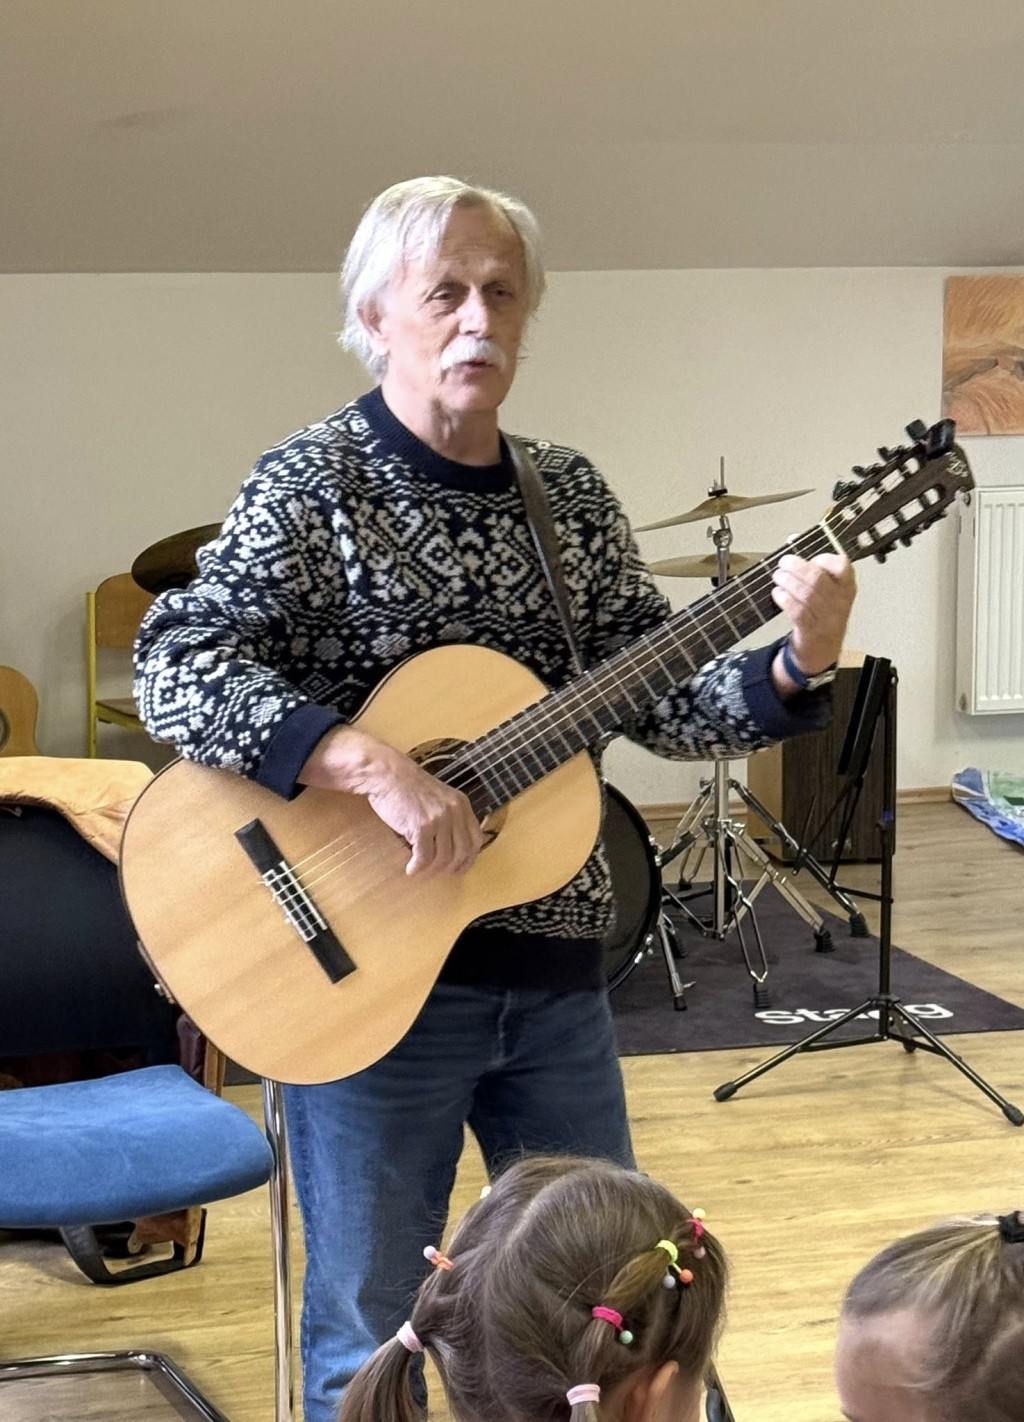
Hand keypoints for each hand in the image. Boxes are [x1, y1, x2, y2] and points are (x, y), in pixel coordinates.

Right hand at [299, 727, 484, 876]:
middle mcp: (454, 811)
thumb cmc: (407, 787)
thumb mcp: (439, 797)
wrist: (387, 774)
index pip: (476, 839)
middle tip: (437, 874)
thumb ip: (450, 816)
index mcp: (461, 804)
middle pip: (462, 852)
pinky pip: (424, 857)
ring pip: (443, 858)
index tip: (458, 868)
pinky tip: (411, 869)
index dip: (469, 859)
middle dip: (450, 868)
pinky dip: (417, 868)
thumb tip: (453, 847)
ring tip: (420, 870)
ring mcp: (439, 819)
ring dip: (431, 870)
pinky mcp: (421, 826)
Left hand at [770, 552, 855, 687]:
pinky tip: (777, 593)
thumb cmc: (823, 613)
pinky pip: (797, 611)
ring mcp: (827, 618)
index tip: (810, 557)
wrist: (822, 651)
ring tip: (777, 576)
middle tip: (783, 563)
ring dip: (787, 581)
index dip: (823, 558)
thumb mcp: (827, 590)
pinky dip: (784, 599)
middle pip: (817, 578)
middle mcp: (840, 602)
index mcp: (847, 587)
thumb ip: (814, 566)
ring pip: (806, 594)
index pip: (842, 566)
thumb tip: (793, 538)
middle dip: (797, 567)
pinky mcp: (811, 631)